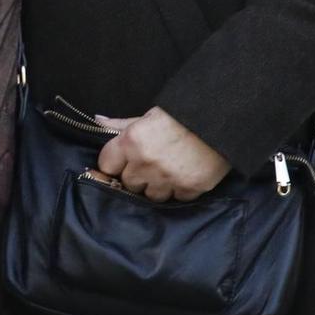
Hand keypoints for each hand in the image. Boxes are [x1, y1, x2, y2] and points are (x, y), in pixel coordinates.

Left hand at [92, 106, 231, 202]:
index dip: (114, 165)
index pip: (107, 165)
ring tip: (165, 173)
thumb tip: (97, 121)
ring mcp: (168, 178)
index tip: (121, 163)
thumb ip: (120, 125)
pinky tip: (182, 177)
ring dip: (156, 187)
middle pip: (128, 183)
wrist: (217, 121)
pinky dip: (178, 191)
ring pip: (150, 195)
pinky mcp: (190, 188)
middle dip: (135, 176)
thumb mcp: (146, 116)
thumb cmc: (178, 116)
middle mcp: (146, 163)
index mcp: (131, 142)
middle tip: (147, 166)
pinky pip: (176, 199)